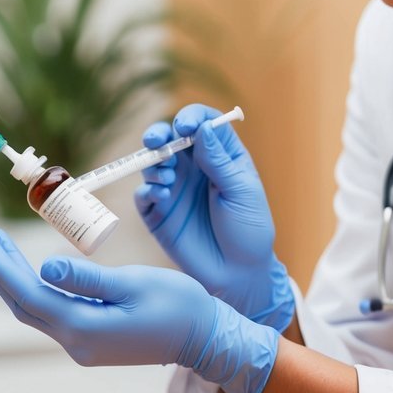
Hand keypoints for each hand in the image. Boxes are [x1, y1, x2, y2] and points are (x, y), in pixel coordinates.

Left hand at [0, 227, 279, 392]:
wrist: (207, 338)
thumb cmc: (178, 305)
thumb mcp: (134, 284)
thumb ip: (87, 277)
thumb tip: (44, 268)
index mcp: (84, 327)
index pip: (27, 293)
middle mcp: (76, 342)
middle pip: (22, 302)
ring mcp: (82, 344)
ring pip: (33, 308)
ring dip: (11, 276)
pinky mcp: (91, 339)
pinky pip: (49, 311)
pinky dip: (32, 286)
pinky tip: (26, 267)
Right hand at [135, 104, 293, 331]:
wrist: (238, 274)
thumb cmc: (249, 231)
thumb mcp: (241, 193)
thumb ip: (219, 161)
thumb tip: (203, 128)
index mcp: (220, 156)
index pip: (201, 124)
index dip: (190, 118)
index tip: (185, 127)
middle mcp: (194, 168)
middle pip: (169, 138)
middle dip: (158, 134)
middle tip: (156, 141)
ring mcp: (174, 189)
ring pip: (152, 163)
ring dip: (154, 164)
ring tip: (168, 177)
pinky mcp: (158, 213)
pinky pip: (143, 194)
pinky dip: (147, 190)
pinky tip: (161, 196)